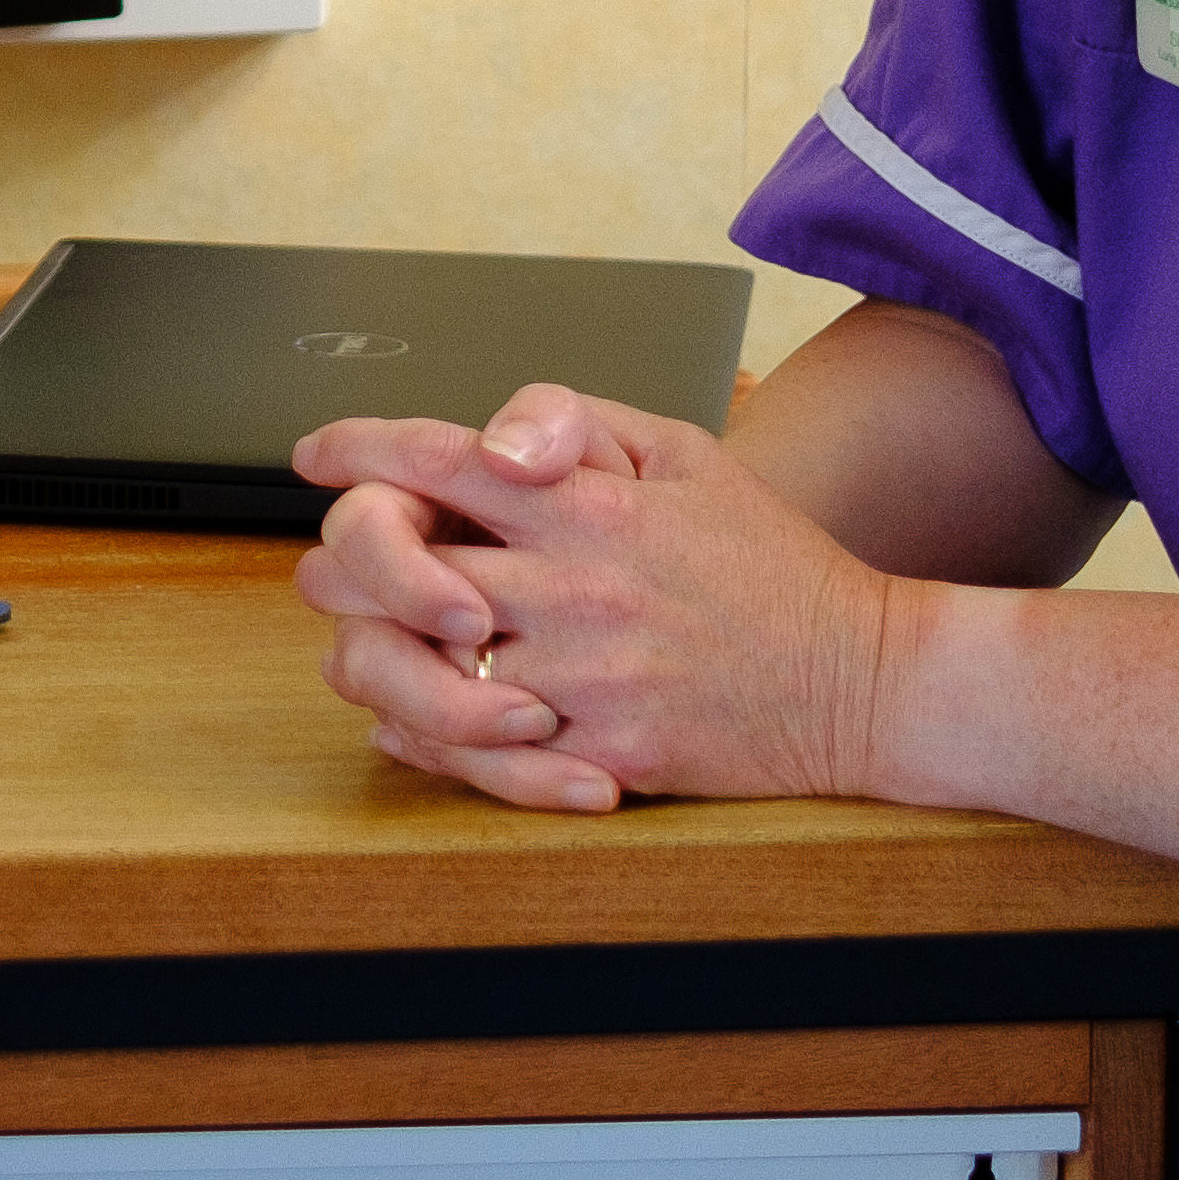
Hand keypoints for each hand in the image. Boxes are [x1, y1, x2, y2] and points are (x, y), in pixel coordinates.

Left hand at [292, 382, 903, 814]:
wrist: (862, 680)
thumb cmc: (769, 563)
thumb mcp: (683, 454)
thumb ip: (574, 424)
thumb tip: (488, 440)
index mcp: (587, 504)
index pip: (434, 457)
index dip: (355, 447)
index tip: (316, 453)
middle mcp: (570, 586)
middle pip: (383, 563)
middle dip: (340, 559)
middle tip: (340, 567)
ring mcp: (579, 676)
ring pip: (403, 669)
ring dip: (369, 654)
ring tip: (378, 646)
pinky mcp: (596, 752)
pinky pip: (464, 755)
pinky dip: (420, 737)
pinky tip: (418, 719)